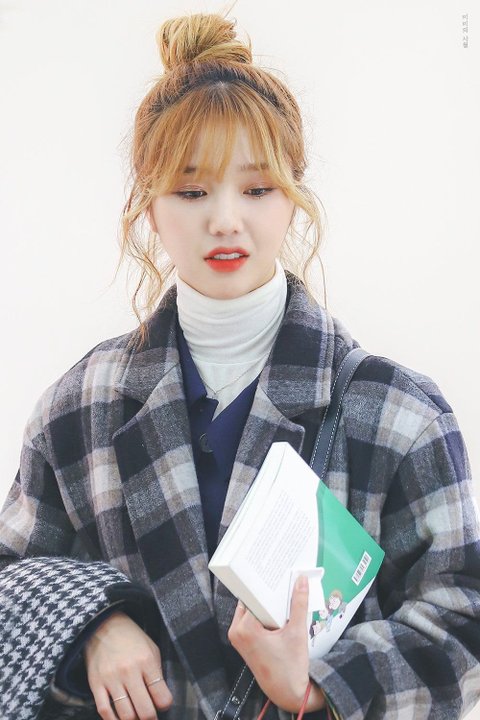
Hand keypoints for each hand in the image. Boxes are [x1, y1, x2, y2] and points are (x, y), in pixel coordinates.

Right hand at [84, 610, 172, 719]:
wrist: (104, 625)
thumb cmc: (132, 638)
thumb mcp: (151, 649)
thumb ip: (157, 672)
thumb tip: (160, 698)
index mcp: (147, 662)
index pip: (162, 696)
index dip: (165, 705)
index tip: (162, 704)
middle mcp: (129, 672)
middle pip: (144, 711)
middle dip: (150, 718)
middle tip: (150, 716)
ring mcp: (111, 679)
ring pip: (125, 714)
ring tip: (136, 717)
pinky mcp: (96, 684)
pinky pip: (104, 710)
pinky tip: (119, 719)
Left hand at [227, 576, 324, 712]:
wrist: (287, 693)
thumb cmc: (291, 667)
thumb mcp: (297, 632)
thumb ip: (299, 603)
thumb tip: (301, 580)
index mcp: (245, 628)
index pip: (253, 596)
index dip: (265, 585)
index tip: (275, 574)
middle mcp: (236, 631)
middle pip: (251, 601)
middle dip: (266, 594)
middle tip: (281, 581)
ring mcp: (237, 638)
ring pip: (251, 610)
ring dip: (265, 605)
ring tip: (282, 595)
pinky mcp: (242, 642)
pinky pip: (251, 620)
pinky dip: (263, 615)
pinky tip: (278, 612)